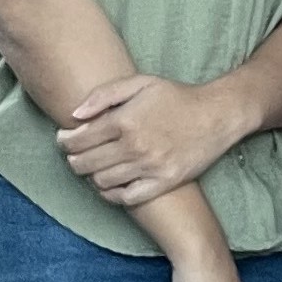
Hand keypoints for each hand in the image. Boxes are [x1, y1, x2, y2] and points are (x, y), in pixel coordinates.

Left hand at [60, 73, 249, 207]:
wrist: (217, 116)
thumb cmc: (177, 97)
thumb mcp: (141, 83)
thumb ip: (104, 95)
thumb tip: (75, 116)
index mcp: (125, 121)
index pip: (79, 140)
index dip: (65, 141)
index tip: (64, 140)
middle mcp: (135, 146)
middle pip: (85, 163)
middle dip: (73, 160)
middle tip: (75, 156)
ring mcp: (150, 167)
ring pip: (102, 182)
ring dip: (91, 176)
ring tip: (93, 168)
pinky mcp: (164, 182)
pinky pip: (127, 198)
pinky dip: (111, 195)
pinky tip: (110, 185)